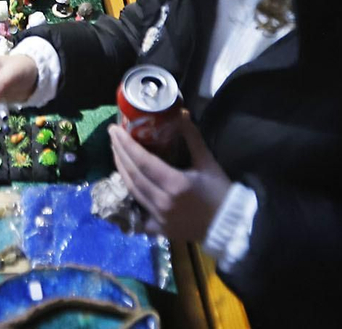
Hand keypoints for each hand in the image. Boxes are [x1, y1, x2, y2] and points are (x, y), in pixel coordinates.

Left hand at [110, 111, 231, 243]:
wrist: (229, 225)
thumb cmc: (220, 192)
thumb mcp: (207, 161)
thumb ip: (192, 137)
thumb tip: (180, 113)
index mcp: (175, 184)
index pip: (142, 161)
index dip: (126, 144)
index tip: (114, 129)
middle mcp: (163, 202)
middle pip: (133, 174)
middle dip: (119, 153)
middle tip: (112, 136)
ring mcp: (159, 218)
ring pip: (132, 191)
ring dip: (121, 170)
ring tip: (116, 152)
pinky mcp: (159, 229)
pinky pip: (137, 214)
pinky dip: (130, 199)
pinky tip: (124, 185)